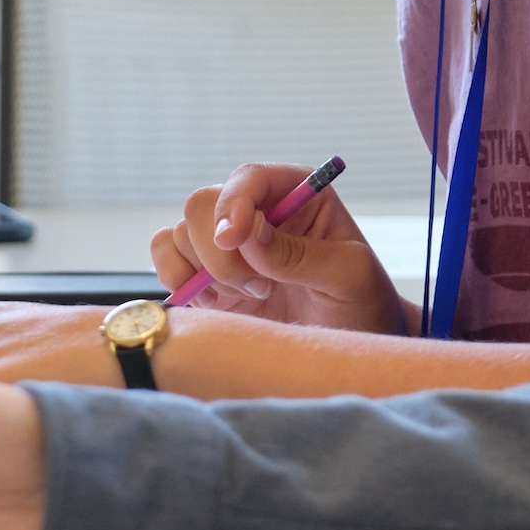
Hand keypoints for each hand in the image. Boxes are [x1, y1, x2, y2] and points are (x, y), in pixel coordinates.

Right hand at [149, 162, 410, 333]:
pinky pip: (167, 261)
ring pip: (180, 234)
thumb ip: (299, 253)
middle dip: (221, 252)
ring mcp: (228, 246)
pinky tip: (219, 305)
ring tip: (254, 297)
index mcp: (295, 194)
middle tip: (261, 288)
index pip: (249, 178)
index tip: (234, 240)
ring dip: (206, 273)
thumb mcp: (348, 276)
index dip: (234, 203)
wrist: (349, 350)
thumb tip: (247, 233)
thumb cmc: (362, 306)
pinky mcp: (207, 279)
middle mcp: (256, 212)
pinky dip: (179, 282)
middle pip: (202, 204)